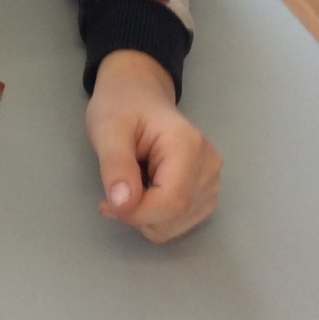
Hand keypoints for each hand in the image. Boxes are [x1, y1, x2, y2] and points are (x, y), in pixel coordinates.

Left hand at [85, 50, 220, 243]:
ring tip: (133, 180)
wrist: (138, 94)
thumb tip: (123, 205)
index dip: (137, 213)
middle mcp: (209, 166)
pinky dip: (155, 214)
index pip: (173, 202)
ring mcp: (212, 181)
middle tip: (114, 187)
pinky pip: (178, 222)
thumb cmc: (121, 106)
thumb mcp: (107, 128)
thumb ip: (115, 165)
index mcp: (189, 145)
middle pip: (175, 217)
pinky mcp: (206, 192)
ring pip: (176, 225)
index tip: (106, 204)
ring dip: (145, 214)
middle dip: (137, 214)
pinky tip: (146, 188)